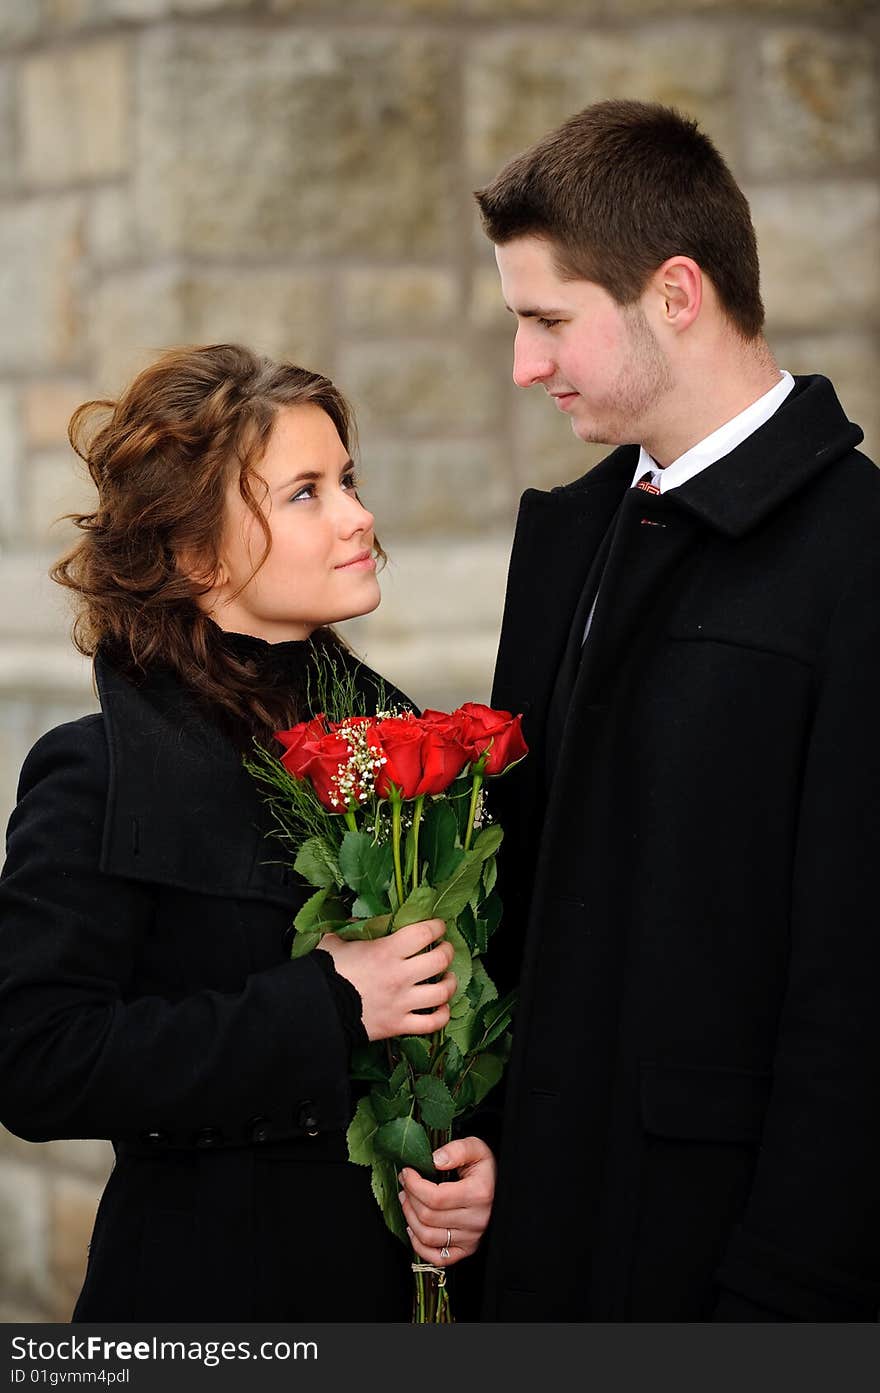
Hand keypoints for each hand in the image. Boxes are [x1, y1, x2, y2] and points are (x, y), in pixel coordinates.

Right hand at [321, 918, 454, 1040]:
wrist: (317, 1010)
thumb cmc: (325, 973)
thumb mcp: (335, 942)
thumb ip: (351, 928)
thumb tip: (358, 918)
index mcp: (386, 952)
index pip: (424, 933)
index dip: (437, 926)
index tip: (438, 926)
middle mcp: (399, 976)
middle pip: (440, 960)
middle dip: (447, 952)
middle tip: (444, 950)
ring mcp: (401, 1003)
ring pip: (442, 993)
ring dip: (450, 983)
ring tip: (447, 978)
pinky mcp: (399, 1025)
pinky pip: (432, 1024)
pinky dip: (442, 1015)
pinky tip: (441, 1007)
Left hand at [399, 1136, 495, 1266]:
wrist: (503, 1188)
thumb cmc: (486, 1169)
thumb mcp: (476, 1148)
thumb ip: (456, 1150)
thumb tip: (435, 1160)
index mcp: (478, 1194)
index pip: (435, 1197)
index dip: (414, 1185)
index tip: (407, 1172)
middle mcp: (476, 1220)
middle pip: (428, 1216)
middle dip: (409, 1197)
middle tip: (405, 1184)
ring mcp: (471, 1238)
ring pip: (427, 1236)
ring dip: (409, 1218)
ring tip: (407, 1201)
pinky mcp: (467, 1249)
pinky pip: (437, 1257)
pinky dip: (419, 1245)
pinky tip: (414, 1228)